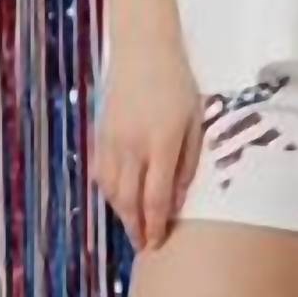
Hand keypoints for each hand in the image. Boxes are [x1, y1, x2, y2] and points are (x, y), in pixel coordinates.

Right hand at [92, 40, 202, 250]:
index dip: (156, 226)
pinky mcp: (101, 134)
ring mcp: (113, 140)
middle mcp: (133, 146)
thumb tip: (178, 200)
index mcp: (161, 143)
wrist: (143, 50)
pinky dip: (109, 193)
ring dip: (122, 213)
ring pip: (112, 190)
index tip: (158, 244)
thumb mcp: (196, 121)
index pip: (156, 198)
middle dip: (136, 227)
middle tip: (145, 246)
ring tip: (135, 227)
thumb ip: (188, 163)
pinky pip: (101, 173)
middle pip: (129, 200)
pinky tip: (119, 201)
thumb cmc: (178, 84)